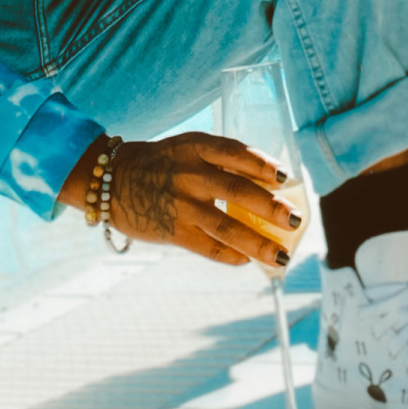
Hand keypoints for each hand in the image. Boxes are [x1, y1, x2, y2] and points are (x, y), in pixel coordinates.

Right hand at [60, 132, 301, 267]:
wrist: (111, 181)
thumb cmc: (162, 163)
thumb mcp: (188, 148)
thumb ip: (221, 161)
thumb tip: (268, 182)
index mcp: (195, 147)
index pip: (235, 153)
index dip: (262, 165)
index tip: (285, 177)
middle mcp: (189, 174)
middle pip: (237, 192)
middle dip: (270, 208)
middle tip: (296, 220)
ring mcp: (181, 205)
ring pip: (226, 227)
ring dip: (257, 243)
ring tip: (281, 256)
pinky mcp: (172, 231)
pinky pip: (207, 247)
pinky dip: (230, 255)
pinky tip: (247, 261)